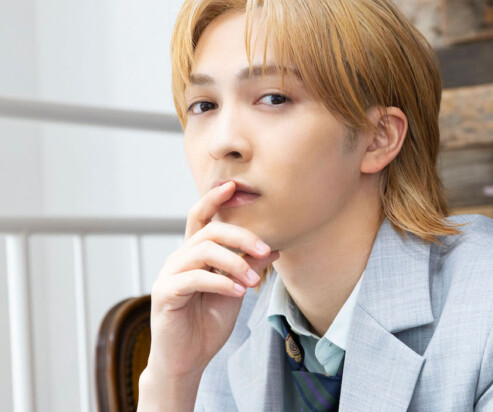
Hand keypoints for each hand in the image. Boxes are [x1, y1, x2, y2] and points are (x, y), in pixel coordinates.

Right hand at [145, 181, 278, 379]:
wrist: (188, 360)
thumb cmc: (207, 324)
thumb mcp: (236, 290)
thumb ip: (248, 267)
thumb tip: (273, 247)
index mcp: (194, 254)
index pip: (201, 217)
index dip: (214, 199)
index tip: (233, 185)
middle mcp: (179, 259)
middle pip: (210, 231)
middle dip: (241, 236)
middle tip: (265, 249)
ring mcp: (169, 275)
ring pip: (204, 251)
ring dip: (235, 262)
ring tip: (254, 280)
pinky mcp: (165, 294)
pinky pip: (195, 278)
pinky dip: (221, 282)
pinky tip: (239, 292)